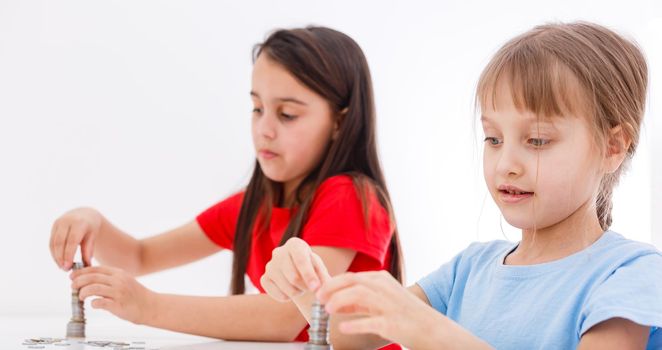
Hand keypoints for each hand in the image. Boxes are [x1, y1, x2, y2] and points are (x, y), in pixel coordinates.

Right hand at [50, 207, 102, 269]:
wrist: (85, 213)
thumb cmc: (91, 227)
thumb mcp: (93, 237)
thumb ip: (88, 250)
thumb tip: (86, 267)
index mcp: (79, 223)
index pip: (72, 241)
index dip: (68, 254)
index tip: (68, 267)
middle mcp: (67, 221)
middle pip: (60, 242)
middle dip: (60, 257)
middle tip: (64, 269)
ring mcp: (58, 223)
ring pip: (53, 243)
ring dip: (56, 256)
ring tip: (62, 267)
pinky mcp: (54, 226)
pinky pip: (51, 241)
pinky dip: (54, 252)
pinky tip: (58, 260)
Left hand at [71, 266, 155, 324]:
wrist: (150, 306)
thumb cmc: (135, 295)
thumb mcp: (124, 280)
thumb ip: (110, 278)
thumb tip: (89, 278)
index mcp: (118, 273)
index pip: (95, 269)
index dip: (81, 272)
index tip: (72, 276)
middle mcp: (118, 280)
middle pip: (92, 277)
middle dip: (78, 281)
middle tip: (72, 286)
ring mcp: (118, 292)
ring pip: (93, 288)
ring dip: (83, 292)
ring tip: (81, 297)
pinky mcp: (118, 305)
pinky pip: (100, 302)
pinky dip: (93, 303)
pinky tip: (93, 305)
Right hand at [261, 237, 330, 301]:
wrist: (297, 272)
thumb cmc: (311, 267)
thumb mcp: (320, 268)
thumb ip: (323, 277)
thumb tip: (321, 289)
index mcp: (294, 244)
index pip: (300, 260)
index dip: (309, 275)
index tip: (316, 288)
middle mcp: (278, 252)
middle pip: (294, 277)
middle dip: (306, 287)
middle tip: (311, 289)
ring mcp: (269, 266)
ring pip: (287, 288)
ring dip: (298, 293)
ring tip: (302, 288)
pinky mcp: (264, 279)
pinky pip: (278, 295)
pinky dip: (288, 297)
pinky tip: (292, 290)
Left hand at [316, 271, 445, 348]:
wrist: (432, 329)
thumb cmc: (405, 314)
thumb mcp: (383, 300)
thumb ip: (361, 300)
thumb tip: (335, 302)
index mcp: (382, 280)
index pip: (351, 277)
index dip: (332, 284)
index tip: (319, 292)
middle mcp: (384, 288)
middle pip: (351, 282)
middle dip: (331, 289)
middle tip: (319, 299)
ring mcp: (389, 304)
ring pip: (358, 295)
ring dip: (339, 302)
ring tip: (328, 310)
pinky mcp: (392, 322)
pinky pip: (369, 322)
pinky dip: (354, 324)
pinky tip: (343, 328)